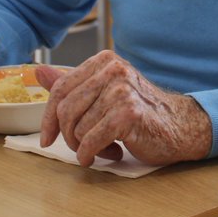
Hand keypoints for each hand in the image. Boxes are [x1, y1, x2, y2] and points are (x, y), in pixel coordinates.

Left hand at [35, 51, 212, 166]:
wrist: (179, 126)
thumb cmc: (140, 112)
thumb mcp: (104, 92)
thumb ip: (73, 84)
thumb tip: (38, 72)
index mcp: (104, 61)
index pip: (60, 89)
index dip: (48, 118)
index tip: (47, 138)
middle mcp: (113, 70)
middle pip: (65, 110)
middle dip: (68, 137)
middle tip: (83, 147)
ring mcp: (121, 90)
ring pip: (78, 129)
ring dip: (87, 148)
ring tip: (106, 148)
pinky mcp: (128, 113)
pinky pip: (91, 141)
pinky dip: (92, 155)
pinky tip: (109, 155)